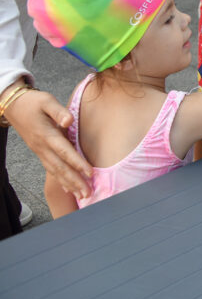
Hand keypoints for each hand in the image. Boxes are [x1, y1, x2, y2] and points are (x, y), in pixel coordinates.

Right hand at [3, 83, 91, 200]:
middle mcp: (42, 147)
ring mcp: (40, 152)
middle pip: (61, 168)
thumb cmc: (33, 102)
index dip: (77, 163)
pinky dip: (61, 180)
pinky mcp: (40, 153)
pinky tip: (69, 190)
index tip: (90, 173)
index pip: (64, 152)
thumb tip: (70, 120)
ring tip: (83, 196)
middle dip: (75, 181)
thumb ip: (59, 111)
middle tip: (88, 194)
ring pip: (56, 172)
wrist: (13, 106)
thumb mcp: (46, 101)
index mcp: (47, 135)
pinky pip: (51, 170)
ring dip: (70, 185)